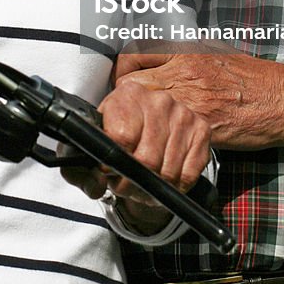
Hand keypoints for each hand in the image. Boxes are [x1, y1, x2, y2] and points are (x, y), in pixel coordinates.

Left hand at [61, 77, 210, 232]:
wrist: (144, 119)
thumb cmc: (114, 130)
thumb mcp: (91, 140)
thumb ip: (82, 166)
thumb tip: (96, 186)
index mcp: (128, 94)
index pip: (120, 138)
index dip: (111, 163)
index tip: (107, 170)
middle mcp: (159, 99)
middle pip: (147, 159)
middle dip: (132, 182)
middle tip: (124, 184)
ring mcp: (183, 114)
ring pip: (168, 172)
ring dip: (151, 189)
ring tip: (140, 183)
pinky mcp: (202, 130)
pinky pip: (188, 175)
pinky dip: (173, 188)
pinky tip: (160, 180)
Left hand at [115, 47, 283, 149]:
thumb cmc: (249, 76)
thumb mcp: (212, 53)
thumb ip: (181, 58)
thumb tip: (152, 65)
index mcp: (184, 52)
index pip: (134, 55)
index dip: (120, 71)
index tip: (119, 84)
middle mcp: (184, 72)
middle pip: (132, 85)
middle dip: (120, 102)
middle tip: (120, 116)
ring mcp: (193, 100)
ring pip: (145, 112)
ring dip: (135, 127)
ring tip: (134, 137)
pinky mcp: (204, 126)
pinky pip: (170, 136)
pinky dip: (160, 145)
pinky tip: (159, 150)